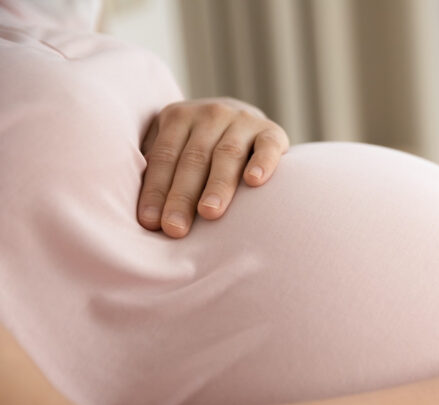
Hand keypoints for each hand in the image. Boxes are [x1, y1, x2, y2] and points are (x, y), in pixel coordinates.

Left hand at [137, 97, 289, 237]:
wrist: (245, 122)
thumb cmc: (201, 147)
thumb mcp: (174, 147)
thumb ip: (156, 168)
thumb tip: (138, 210)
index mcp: (178, 117)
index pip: (164, 157)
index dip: (156, 190)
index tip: (151, 223)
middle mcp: (211, 113)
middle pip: (194, 158)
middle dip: (182, 196)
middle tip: (176, 228)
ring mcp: (243, 120)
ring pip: (228, 155)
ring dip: (218, 185)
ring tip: (209, 213)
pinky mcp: (272, 131)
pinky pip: (267, 147)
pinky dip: (262, 163)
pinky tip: (254, 181)